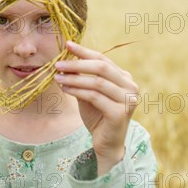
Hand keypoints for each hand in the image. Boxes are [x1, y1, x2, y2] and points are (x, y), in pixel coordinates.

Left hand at [54, 41, 138, 173]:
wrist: (106, 143)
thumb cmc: (97, 116)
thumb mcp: (88, 93)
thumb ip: (82, 77)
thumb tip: (66, 59)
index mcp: (125, 78)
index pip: (103, 59)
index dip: (84, 51)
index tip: (67, 44)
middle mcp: (130, 86)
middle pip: (101, 67)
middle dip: (77, 63)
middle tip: (58, 63)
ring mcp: (128, 99)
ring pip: (97, 82)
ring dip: (74, 78)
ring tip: (57, 77)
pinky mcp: (120, 113)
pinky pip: (95, 97)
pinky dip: (77, 91)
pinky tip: (65, 89)